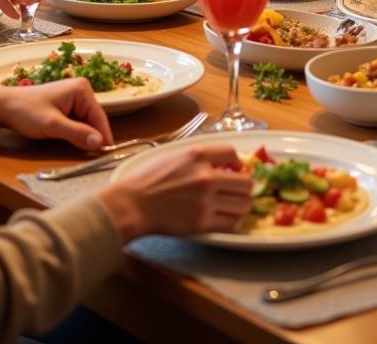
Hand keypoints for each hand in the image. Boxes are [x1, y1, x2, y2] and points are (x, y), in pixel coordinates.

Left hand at [0, 79, 113, 151]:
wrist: (3, 106)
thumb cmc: (25, 111)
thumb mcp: (52, 125)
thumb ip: (77, 133)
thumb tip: (100, 143)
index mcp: (81, 89)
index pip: (99, 117)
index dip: (103, 137)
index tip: (107, 155)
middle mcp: (81, 90)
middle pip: (93, 119)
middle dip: (90, 136)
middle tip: (89, 156)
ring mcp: (74, 97)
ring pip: (86, 122)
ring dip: (81, 135)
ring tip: (76, 147)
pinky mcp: (67, 104)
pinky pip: (77, 121)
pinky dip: (74, 132)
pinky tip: (67, 139)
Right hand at [99, 145, 252, 240]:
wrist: (131, 204)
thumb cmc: (146, 179)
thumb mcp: (173, 156)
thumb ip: (198, 157)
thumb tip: (221, 163)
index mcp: (197, 155)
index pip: (233, 153)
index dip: (238, 163)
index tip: (235, 169)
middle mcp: (206, 176)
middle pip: (246, 182)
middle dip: (244, 186)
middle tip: (237, 190)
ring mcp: (205, 201)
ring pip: (243, 204)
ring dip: (241, 204)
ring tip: (232, 205)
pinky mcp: (202, 223)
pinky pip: (230, 223)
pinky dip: (230, 221)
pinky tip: (222, 218)